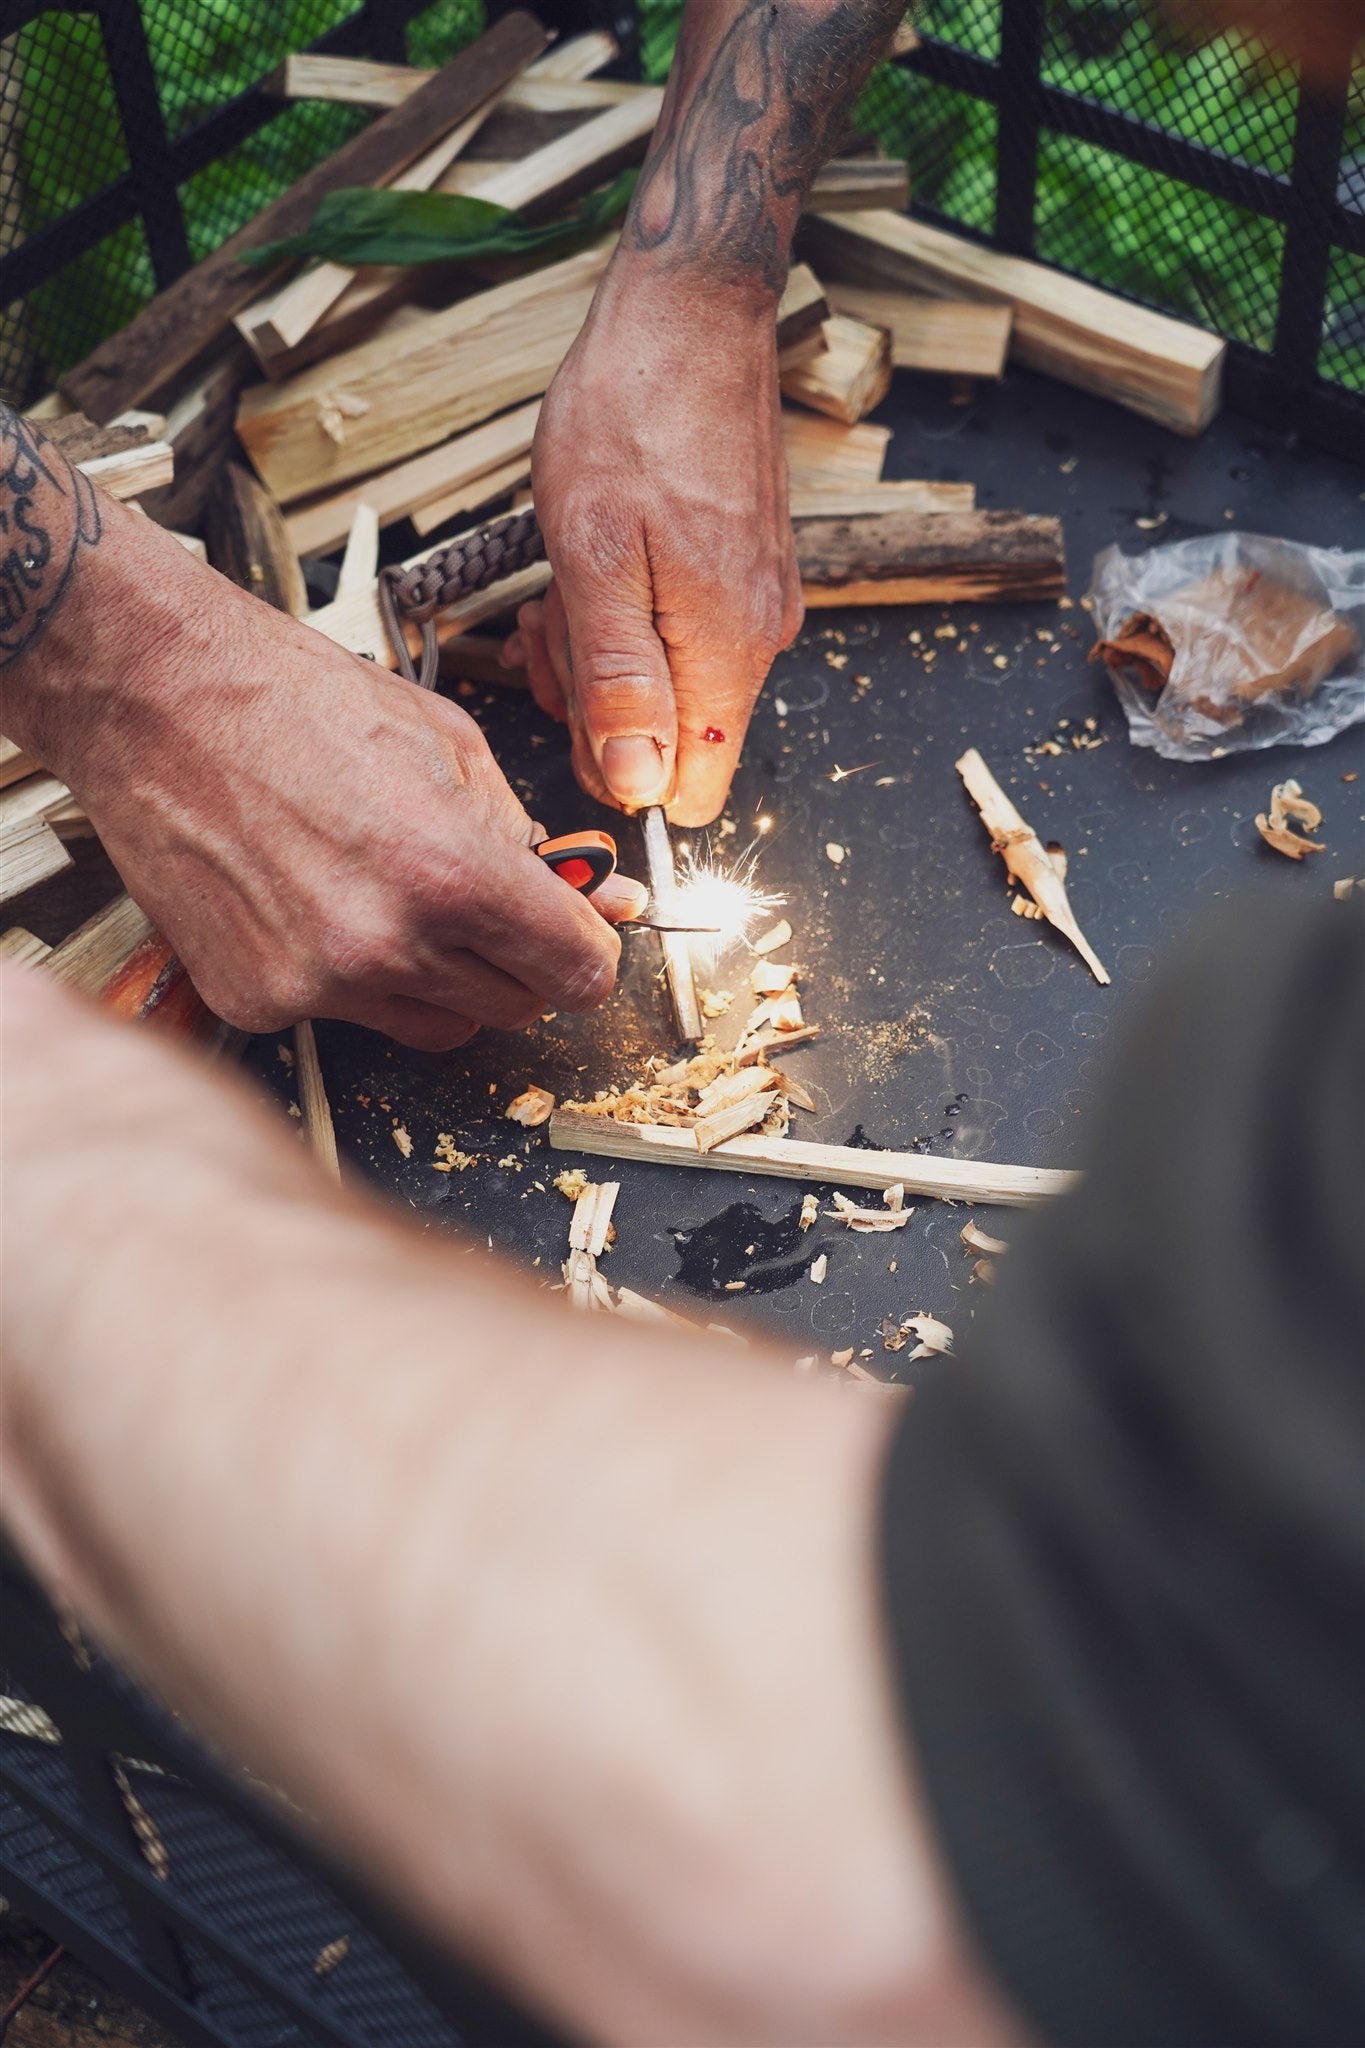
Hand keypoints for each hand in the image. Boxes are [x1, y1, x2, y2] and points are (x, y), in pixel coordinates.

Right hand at [7, 503, 642, 1048]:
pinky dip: (356, 978)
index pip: (576, 971)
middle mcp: (383, 943)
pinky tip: (327, 907)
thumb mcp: (447, 743)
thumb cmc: (289, 699)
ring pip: (439, 1025)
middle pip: (516, 1008)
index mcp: (447, 872)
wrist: (153, 698)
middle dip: (522, 960)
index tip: (581, 938)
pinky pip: (350, 1017)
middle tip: (492, 907)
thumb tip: (589, 892)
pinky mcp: (256, 1000)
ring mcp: (314, 983)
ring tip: (401, 898)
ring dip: (446, 978)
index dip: (588, 951)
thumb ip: (524, 834)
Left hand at [504, 260, 802, 826]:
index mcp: (728, 650)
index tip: (572, 699)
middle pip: (671, 744)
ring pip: (667, 689)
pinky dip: (624, 619)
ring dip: (599, 656)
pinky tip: (593, 569)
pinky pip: (677, 639)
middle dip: (594, 703)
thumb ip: (617, 681)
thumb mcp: (593, 557)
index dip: (618, 768)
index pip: (690, 792)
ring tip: (565, 584)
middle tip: (553, 624)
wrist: (689, 317)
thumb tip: (637, 783)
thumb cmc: (634, 413)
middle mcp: (758, 639)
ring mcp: (754, 606)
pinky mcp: (741, 575)